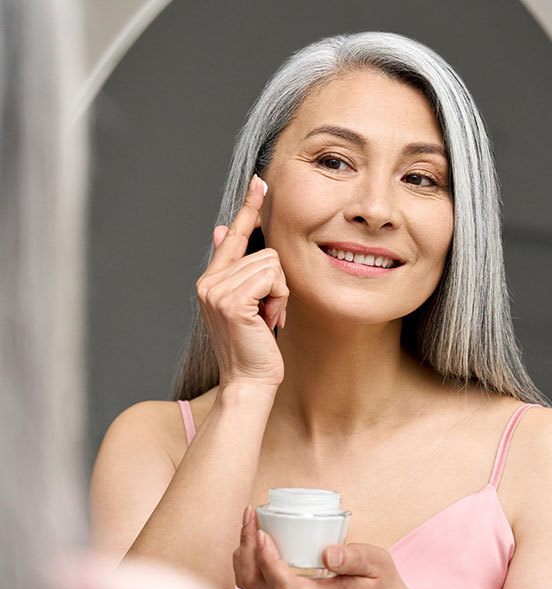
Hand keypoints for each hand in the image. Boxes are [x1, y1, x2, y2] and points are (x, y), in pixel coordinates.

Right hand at [196, 175, 288, 388]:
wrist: (249, 381)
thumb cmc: (253, 345)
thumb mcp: (246, 303)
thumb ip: (235, 268)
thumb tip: (220, 229)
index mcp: (212, 279)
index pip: (233, 235)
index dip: (248, 208)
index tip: (260, 181)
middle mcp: (209, 281)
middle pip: (265, 251)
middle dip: (277, 285)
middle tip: (266, 314)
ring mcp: (216, 290)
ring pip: (272, 264)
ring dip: (279, 294)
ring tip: (266, 319)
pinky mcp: (231, 301)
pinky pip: (273, 278)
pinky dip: (280, 299)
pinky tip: (268, 321)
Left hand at [233, 507, 417, 588]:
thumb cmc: (379, 582)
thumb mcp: (377, 566)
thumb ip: (355, 559)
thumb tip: (328, 554)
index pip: (283, 587)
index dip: (267, 561)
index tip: (262, 532)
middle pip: (256, 587)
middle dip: (247, 550)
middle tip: (250, 514)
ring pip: (251, 586)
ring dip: (243, 552)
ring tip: (249, 518)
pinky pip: (255, 582)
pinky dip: (247, 558)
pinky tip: (254, 533)